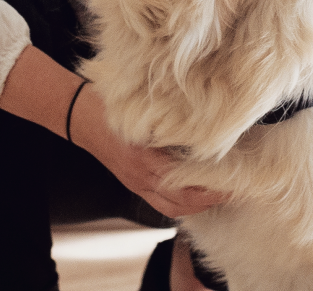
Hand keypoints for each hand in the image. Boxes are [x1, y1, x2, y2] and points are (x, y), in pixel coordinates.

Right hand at [69, 83, 227, 218]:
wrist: (79, 115)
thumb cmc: (111, 105)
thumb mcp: (142, 109)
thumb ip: (170, 120)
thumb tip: (206, 122)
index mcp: (144, 158)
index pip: (184, 185)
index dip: (210, 188)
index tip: (232, 182)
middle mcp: (140, 176)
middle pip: (180, 203)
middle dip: (209, 200)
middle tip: (233, 190)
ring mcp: (135, 183)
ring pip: (171, 208)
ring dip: (196, 205)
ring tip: (219, 194)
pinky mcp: (133, 183)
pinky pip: (160, 203)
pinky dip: (181, 203)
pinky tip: (195, 193)